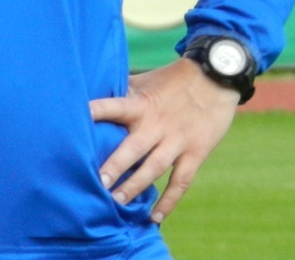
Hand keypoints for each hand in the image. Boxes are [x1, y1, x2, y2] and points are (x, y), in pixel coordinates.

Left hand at [90, 57, 239, 223]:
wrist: (216, 77)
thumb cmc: (172, 80)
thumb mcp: (145, 81)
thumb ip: (122, 93)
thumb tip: (91, 95)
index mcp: (141, 105)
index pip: (114, 107)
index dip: (97, 111)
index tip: (79, 120)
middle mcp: (157, 124)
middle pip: (133, 148)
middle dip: (115, 167)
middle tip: (97, 183)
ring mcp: (177, 140)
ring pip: (154, 169)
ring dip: (135, 187)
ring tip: (116, 203)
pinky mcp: (196, 152)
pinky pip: (180, 182)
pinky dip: (168, 201)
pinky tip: (154, 218)